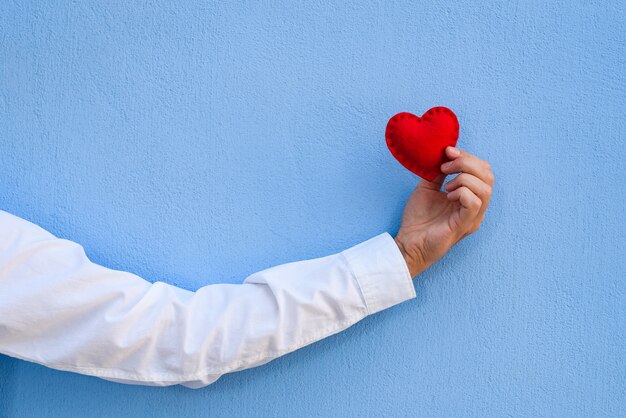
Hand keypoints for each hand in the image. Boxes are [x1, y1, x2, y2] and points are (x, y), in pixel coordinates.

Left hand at [394, 147, 493, 276]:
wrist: (407, 243)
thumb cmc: (418, 220)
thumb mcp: (428, 188)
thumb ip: (438, 173)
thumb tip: (444, 154)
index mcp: (470, 197)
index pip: (483, 170)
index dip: (468, 156)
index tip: (447, 152)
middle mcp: (476, 207)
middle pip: (488, 176)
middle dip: (467, 163)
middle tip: (445, 167)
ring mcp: (472, 217)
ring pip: (485, 188)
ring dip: (464, 178)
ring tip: (446, 185)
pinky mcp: (464, 225)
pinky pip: (475, 203)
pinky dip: (462, 192)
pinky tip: (447, 196)